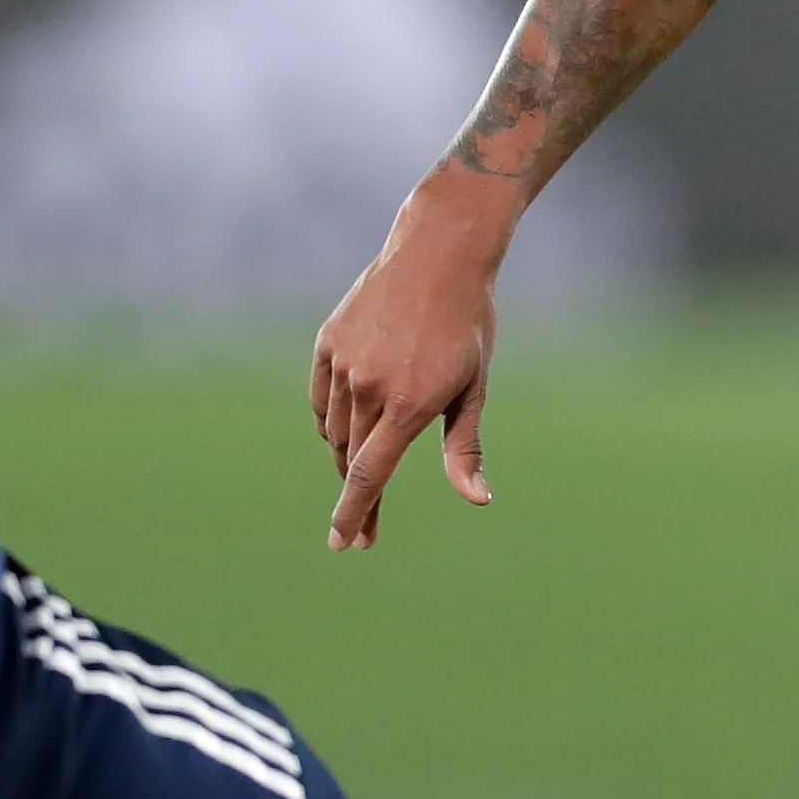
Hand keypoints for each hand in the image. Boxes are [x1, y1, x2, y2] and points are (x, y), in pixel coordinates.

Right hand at [309, 195, 505, 550]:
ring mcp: (344, 362)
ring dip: (347, 457)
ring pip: (333, 432)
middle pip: (350, 461)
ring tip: (369, 464)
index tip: (343, 545)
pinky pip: (321, 400)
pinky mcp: (328, 342)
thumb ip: (465, 448)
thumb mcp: (474, 388)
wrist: (438, 252)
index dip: (354, 515)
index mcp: (408, 403)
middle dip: (357, 500)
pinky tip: (351, 424)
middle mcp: (368, 386)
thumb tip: (478, 500)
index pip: (369, 475)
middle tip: (365, 532)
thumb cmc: (467, 324)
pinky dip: (332, 419)